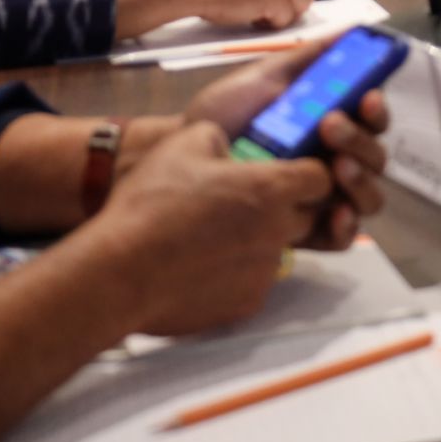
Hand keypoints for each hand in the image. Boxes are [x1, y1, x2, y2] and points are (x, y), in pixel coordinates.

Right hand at [92, 121, 330, 334]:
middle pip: (307, 217)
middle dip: (287, 207)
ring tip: (214, 236)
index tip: (286, 172)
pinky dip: (236, 273)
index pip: (320, 178)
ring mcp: (263, 272)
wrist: (119, 272)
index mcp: (270, 189)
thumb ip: (218, 137)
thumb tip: (226, 148)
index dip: (306, 173)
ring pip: (277, 251)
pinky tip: (200, 265)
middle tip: (248, 202)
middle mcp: (278, 232)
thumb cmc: (150, 204)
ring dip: (258, 241)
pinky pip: (253, 282)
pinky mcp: (245, 304)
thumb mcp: (183, 144)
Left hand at [185, 40, 391, 250]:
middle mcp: (335, 159)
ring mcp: (324, 196)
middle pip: (375, 156)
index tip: (367, 97)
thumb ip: (311, 58)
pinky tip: (336, 214)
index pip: (371, 118)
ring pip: (368, 195)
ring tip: (336, 168)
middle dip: (360, 140)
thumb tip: (354, 30)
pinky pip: (343, 236)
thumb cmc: (226, 114)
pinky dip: (347, 226)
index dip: (376, 108)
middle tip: (331, 127)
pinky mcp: (308, 230)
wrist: (183, 154)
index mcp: (331, 122)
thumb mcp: (265, 78)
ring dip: (362, 180)